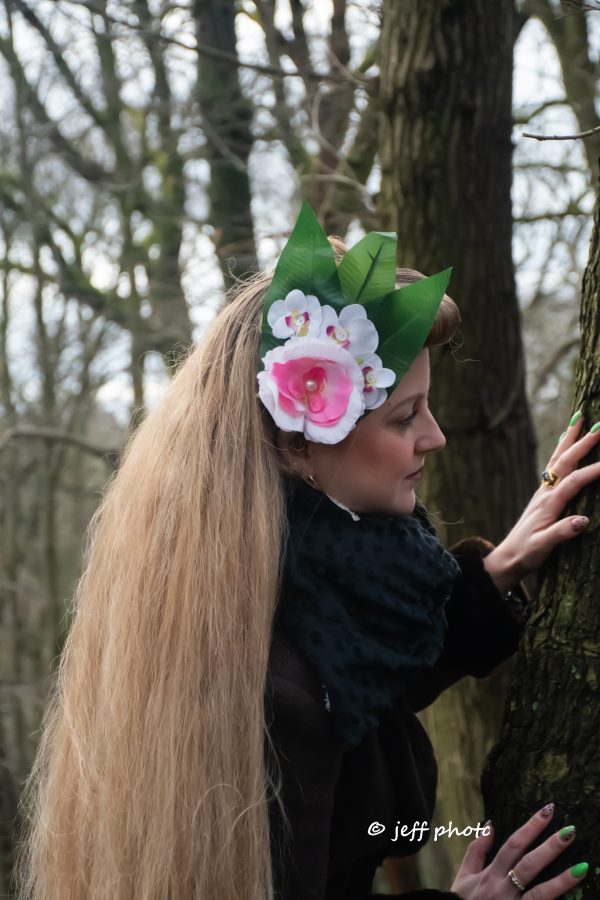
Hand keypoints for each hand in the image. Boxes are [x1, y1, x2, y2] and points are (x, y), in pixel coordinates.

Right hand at [450, 803, 587, 898]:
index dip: (531, 828)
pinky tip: (574, 898)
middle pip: (529, 865)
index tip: (548, 811)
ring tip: (582, 867)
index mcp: (491, 874)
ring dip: (562, 881)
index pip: (513, 845)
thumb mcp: (464, 876)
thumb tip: (490, 824)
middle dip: (549, 848)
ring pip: (540, 894)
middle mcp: (503, 889)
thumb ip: (476, 850)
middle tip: (570, 832)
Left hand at [483, 412, 599, 591]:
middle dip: (583, 443)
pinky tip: (566, 439)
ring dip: (570, 437)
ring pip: (558, 458)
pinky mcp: (543, 493)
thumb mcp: (543, 547)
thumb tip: (584, 520)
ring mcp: (543, 491)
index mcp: (548, 504)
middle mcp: (545, 493)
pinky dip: (562, 448)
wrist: (508, 557)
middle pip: (565, 462)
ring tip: (580, 417)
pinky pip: (554, 464)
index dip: (594, 471)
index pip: (575, 482)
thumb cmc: (526, 553)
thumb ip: (562, 533)